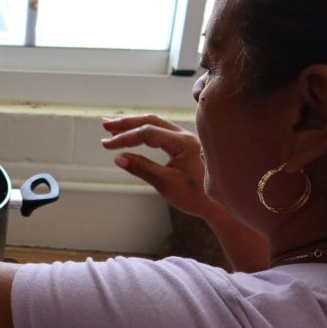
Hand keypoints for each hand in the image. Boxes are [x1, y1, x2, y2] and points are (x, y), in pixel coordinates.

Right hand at [101, 114, 221, 219]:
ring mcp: (186, 139)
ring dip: (134, 125)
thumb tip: (118, 158)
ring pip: (156, 124)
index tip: (107, 146)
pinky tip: (134, 135)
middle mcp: (185, 136)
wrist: (221, 206)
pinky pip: (161, 132)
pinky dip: (144, 131)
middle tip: (106, 125)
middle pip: (151, 121)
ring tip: (114, 127)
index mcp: (183, 143)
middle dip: (127, 123)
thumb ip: (142, 168)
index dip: (125, 137)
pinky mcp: (185, 146)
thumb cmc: (197, 196)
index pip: (147, 132)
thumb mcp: (166, 184)